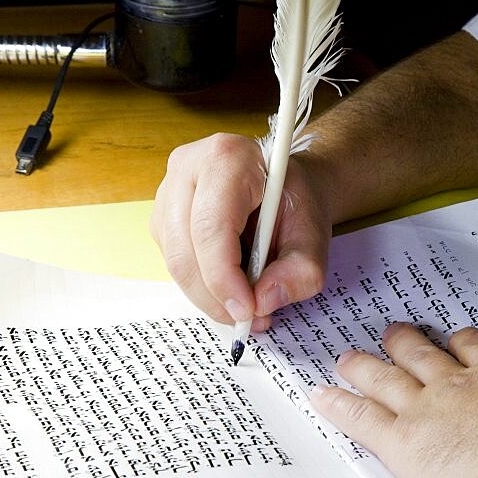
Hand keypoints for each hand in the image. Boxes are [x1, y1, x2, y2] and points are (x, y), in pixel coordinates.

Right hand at [149, 133, 332, 329]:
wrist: (285, 186)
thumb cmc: (296, 203)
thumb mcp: (315, 235)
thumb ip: (300, 270)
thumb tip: (263, 301)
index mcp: (228, 158)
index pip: (211, 227)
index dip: (224, 277)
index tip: (247, 310)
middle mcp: (188, 166)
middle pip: (185, 249)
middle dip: (214, 296)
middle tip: (247, 319)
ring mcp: (168, 190)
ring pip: (174, 261)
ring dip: (207, 295)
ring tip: (246, 306)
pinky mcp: (163, 215)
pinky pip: (173, 262)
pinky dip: (201, 285)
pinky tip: (230, 286)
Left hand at [309, 323, 477, 477]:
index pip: (475, 347)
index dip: (460, 342)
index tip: (453, 337)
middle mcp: (462, 384)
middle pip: (423, 353)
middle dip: (404, 342)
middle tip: (391, 331)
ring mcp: (430, 409)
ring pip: (386, 378)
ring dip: (363, 365)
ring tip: (345, 356)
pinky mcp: (406, 442)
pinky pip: (363, 419)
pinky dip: (339, 406)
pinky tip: (321, 397)